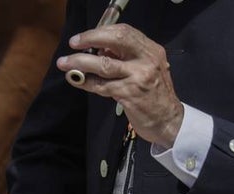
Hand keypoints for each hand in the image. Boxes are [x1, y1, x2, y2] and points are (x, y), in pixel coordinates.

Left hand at [58, 24, 183, 147]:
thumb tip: (99, 50)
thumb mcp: (146, 69)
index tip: (83, 37)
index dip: (101, 32)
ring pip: (104, 65)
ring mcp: (138, 77)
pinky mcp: (129, 94)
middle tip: (73, 43)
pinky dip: (86, 82)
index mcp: (151, 50)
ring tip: (64, 63)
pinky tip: (76, 80)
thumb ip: (126, 58)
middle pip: (116, 40)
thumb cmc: (154, 95)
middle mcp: (146, 60)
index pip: (125, 32)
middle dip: (90, 39)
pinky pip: (101, 86)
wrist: (168, 120)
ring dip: (80, 63)